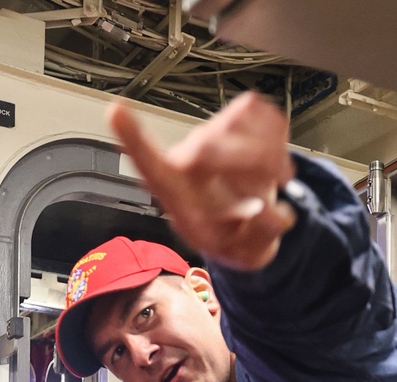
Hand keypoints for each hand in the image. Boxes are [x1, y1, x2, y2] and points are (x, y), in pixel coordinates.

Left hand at [108, 92, 296, 270]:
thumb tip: (271, 213)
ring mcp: (215, 136)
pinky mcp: (240, 119)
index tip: (117, 113)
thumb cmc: (235, 236)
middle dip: (249, 164)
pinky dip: (279, 138)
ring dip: (270, 155)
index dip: (134, 140)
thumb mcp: (245, 253)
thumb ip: (258, 236)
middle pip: (209, 147)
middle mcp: (190, 159)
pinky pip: (262, 114)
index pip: (150, 166)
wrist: (250, 223)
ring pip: (241, 124)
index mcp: (178, 195)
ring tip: (278, 180)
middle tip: (275, 184)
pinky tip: (277, 162)